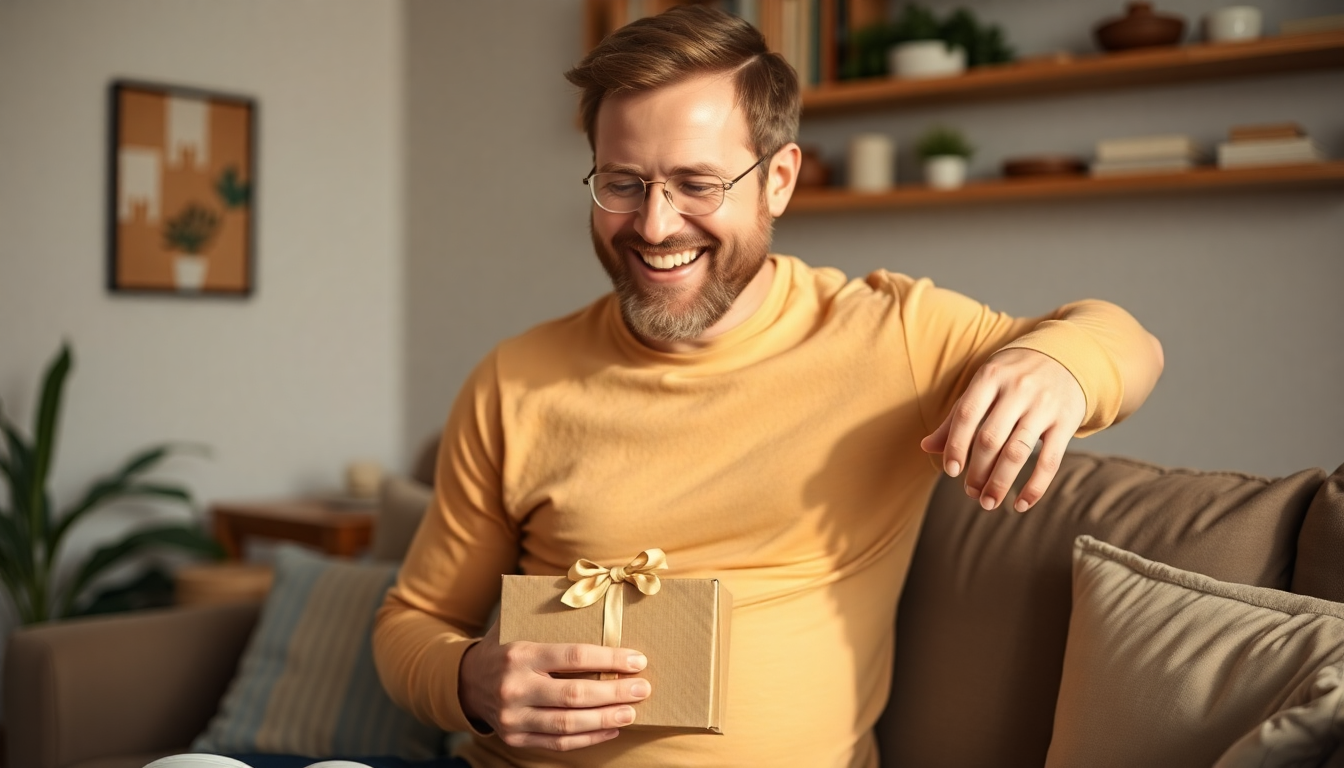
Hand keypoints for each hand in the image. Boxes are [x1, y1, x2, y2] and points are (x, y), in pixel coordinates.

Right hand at [458, 621, 650, 750]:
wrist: (465, 681)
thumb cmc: (504, 645)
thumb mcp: (517, 622)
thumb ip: (548, 610)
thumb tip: (588, 586)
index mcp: (519, 653)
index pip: (573, 657)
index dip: (609, 660)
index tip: (637, 660)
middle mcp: (514, 687)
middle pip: (574, 694)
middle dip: (614, 692)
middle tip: (642, 688)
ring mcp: (513, 716)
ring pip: (567, 723)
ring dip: (605, 719)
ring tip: (631, 712)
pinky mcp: (514, 737)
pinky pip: (557, 742)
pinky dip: (588, 738)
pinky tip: (610, 729)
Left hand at [920, 348, 1084, 511]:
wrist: (1066, 357)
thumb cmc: (1013, 378)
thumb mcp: (984, 386)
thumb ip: (957, 417)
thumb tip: (926, 447)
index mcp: (990, 377)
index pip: (967, 415)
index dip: (956, 446)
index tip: (951, 472)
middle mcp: (1018, 389)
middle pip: (990, 438)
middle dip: (977, 471)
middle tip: (971, 492)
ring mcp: (1044, 405)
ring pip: (1018, 451)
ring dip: (1000, 483)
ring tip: (988, 502)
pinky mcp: (1066, 421)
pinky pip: (1050, 460)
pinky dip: (1035, 487)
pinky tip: (1021, 504)